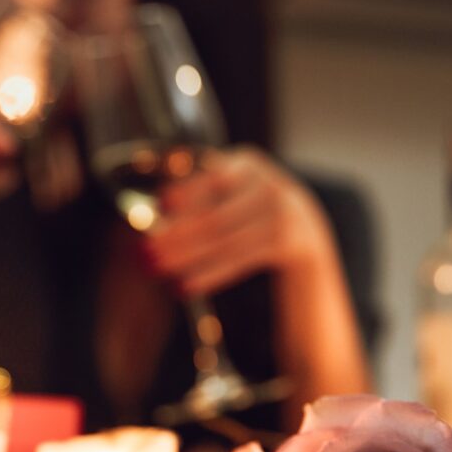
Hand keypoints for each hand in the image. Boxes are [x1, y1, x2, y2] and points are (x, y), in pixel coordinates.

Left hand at [143, 147, 333, 296]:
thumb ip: (198, 201)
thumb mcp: (231, 198)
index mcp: (248, 165)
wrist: (308, 240)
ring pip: (225, 241)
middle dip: (176, 235)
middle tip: (144, 252)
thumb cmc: (252, 218)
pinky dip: (210, 275)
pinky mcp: (292, 245)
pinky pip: (241, 261)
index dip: (188, 190)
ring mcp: (286, 215)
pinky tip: (184, 287)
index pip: (214, 177)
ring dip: (186, 257)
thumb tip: (153, 217)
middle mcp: (270, 185)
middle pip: (215, 215)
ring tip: (156, 270)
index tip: (161, 203)